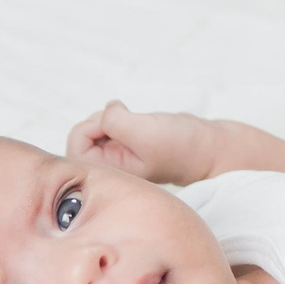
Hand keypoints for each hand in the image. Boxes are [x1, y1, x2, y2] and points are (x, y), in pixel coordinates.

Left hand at [66, 101, 214, 185]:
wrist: (208, 148)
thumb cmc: (180, 146)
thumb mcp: (144, 131)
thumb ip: (113, 121)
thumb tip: (105, 110)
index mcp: (110, 173)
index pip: (76, 146)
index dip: (91, 127)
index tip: (116, 125)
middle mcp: (111, 166)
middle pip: (81, 135)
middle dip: (100, 119)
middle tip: (125, 120)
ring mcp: (118, 154)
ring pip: (95, 127)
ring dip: (110, 116)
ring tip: (134, 121)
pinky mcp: (127, 142)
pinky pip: (108, 123)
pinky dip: (119, 115)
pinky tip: (137, 121)